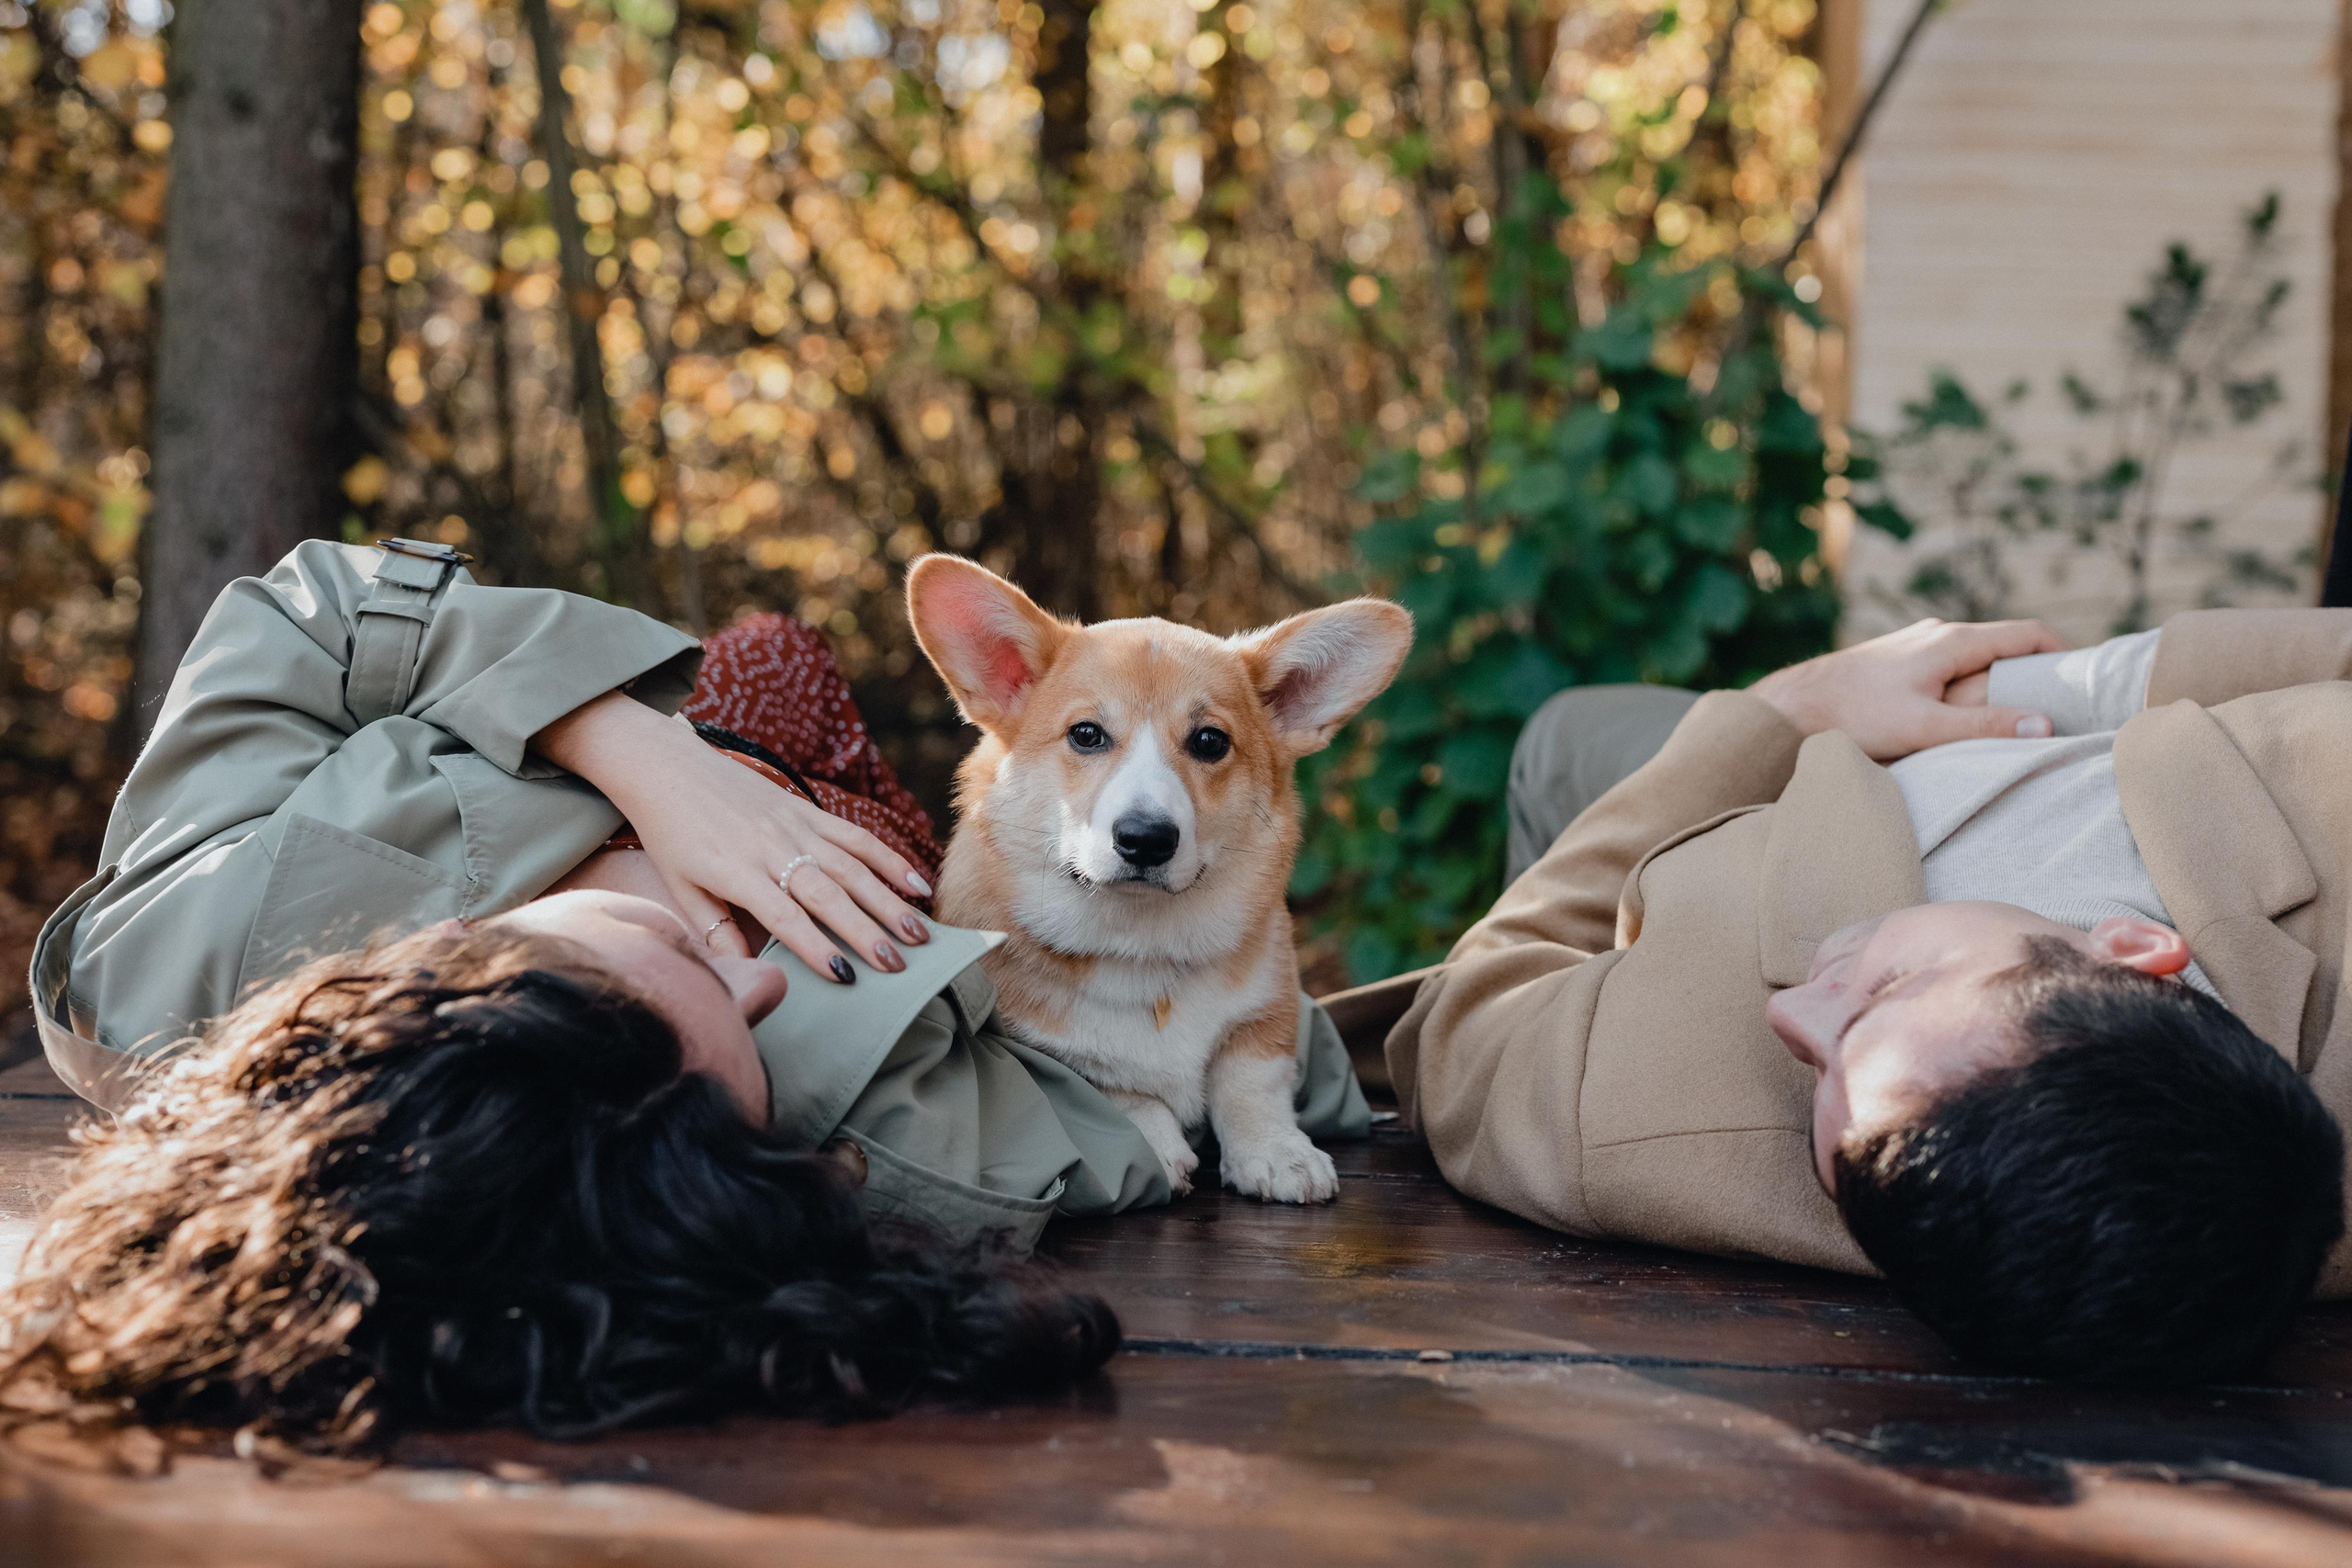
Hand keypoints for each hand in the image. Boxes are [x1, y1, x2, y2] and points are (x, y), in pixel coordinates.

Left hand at [534, 692, 932, 980]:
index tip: (844, 976)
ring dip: (889, 900)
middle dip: (866, 930)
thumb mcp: (679, 887)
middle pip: (828, 893)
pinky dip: (888, 859)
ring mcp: (795, 824)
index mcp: (736, 870)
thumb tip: (745, 971)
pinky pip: (855, 836)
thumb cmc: (670, 834)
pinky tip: (916, 882)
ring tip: (919, 933)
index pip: (784, 915)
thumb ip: (715, 930)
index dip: (815, 946)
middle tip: (897, 964)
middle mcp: (772, 846)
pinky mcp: (807, 809)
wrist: (667, 766)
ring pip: (852, 866)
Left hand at [1749, 618, 2065, 760]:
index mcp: (1951, 640)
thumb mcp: (1925, 727)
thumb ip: (1984, 725)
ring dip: (2000, 677)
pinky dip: (1970, 682)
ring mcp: (1915, 644)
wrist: (1792, 708)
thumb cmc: (1855, 715)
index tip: (2086, 679)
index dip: (2062, 652)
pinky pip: (1949, 666)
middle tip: (2061, 702)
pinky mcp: (1897, 662)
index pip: (2027, 633)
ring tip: (2019, 712)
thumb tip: (2045, 725)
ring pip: (1975, 655)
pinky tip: (1967, 712)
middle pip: (2003, 643)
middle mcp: (1936, 633)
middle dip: (2035, 668)